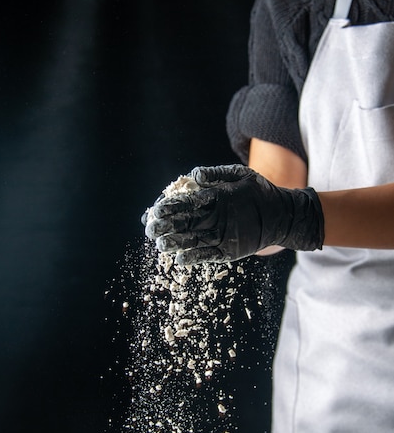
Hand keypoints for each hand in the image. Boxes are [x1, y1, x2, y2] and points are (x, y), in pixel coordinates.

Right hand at [145, 164, 323, 264]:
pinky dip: (193, 258)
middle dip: (165, 226)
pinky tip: (180, 259)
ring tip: (160, 244)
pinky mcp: (225, 251)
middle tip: (151, 229)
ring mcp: (216, 235)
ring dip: (174, 243)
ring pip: (189, 241)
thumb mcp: (239, 175)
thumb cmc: (259, 191)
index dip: (166, 208)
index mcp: (207, 200)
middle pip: (181, 224)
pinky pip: (206, 255)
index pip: (181, 204)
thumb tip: (194, 174)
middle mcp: (208, 219)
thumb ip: (217, 174)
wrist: (282, 213)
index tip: (153, 212)